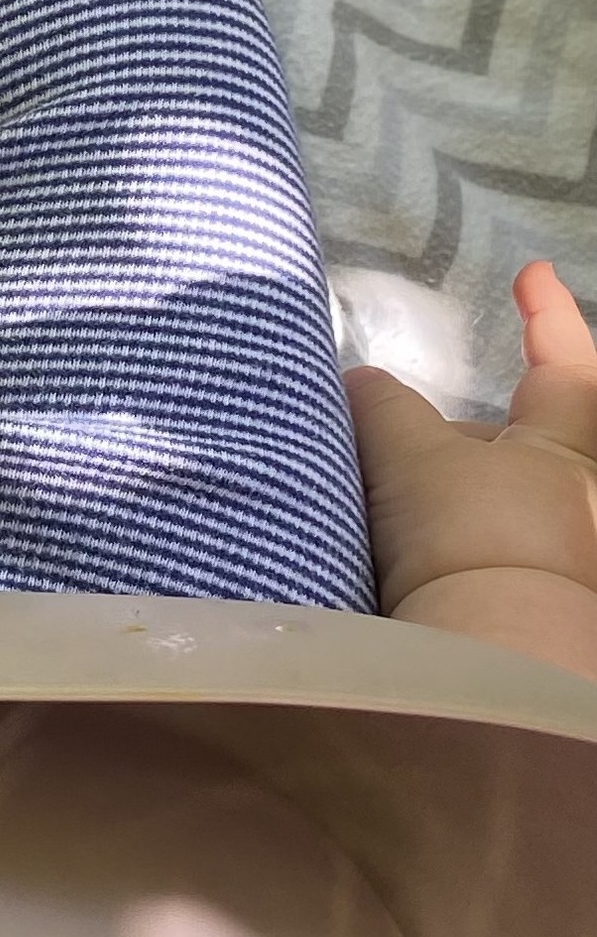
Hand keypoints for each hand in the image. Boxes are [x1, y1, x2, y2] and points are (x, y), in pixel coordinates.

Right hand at [346, 262, 596, 683]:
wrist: (494, 662)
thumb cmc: (471, 536)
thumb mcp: (413, 458)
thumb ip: (384, 410)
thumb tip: (362, 380)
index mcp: (566, 449)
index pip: (564, 363)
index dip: (548, 315)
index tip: (532, 274)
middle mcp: (576, 502)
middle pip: (529, 446)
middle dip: (477, 434)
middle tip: (413, 431)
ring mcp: (559, 562)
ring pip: (503, 506)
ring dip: (454, 497)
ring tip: (389, 499)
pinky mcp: (528, 614)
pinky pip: (482, 558)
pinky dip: (446, 547)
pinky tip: (397, 556)